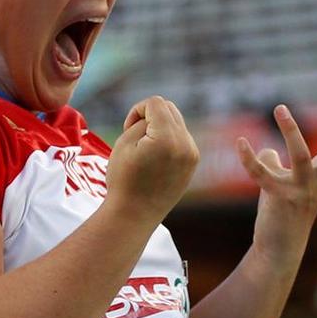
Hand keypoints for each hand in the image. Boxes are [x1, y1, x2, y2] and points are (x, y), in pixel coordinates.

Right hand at [106, 96, 199, 222]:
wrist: (135, 214)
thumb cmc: (123, 179)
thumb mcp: (125, 142)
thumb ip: (142, 122)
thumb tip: (157, 117)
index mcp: (167, 138)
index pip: (156, 103)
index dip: (137, 110)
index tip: (127, 129)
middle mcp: (185, 144)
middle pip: (170, 108)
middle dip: (151, 115)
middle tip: (135, 136)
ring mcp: (192, 154)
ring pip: (177, 122)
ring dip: (160, 126)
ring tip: (145, 147)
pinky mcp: (193, 162)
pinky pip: (182, 137)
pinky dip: (169, 139)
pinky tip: (155, 157)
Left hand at [236, 94, 316, 259]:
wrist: (277, 249)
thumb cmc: (283, 213)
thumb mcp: (283, 182)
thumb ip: (277, 162)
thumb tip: (267, 150)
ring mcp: (300, 191)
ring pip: (301, 157)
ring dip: (291, 131)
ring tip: (279, 107)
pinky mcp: (279, 199)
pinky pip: (263, 175)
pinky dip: (249, 159)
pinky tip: (241, 142)